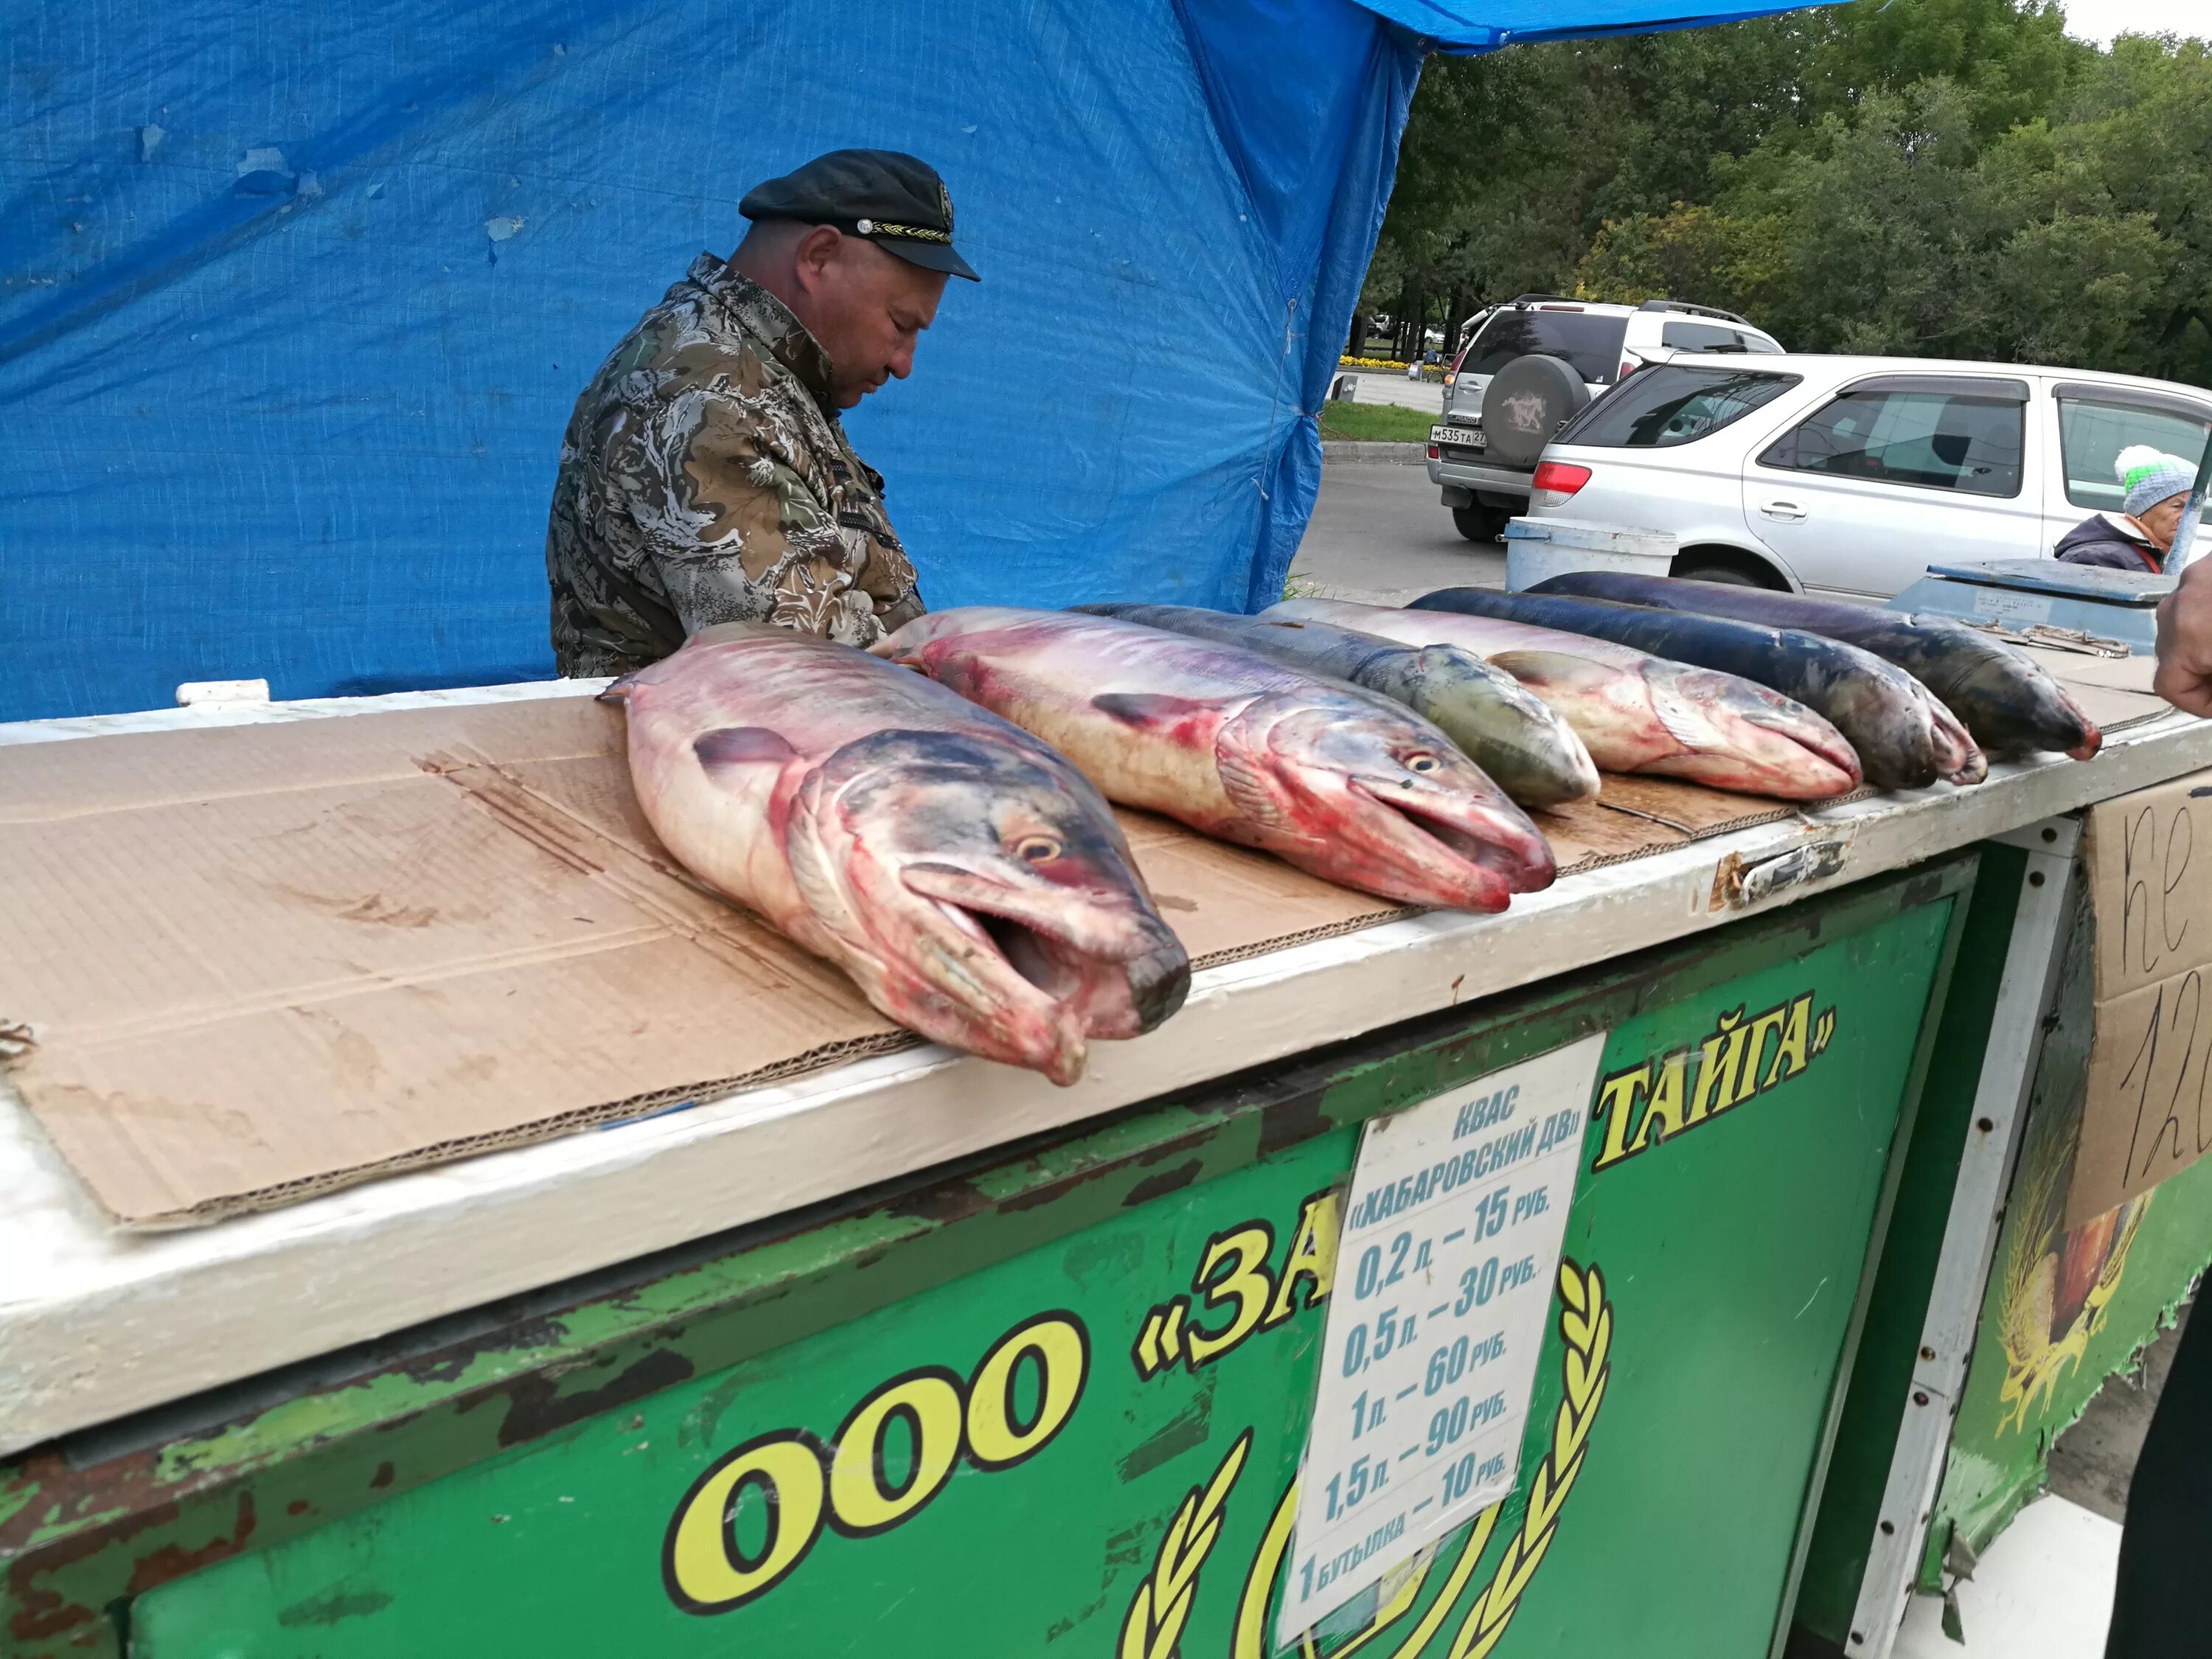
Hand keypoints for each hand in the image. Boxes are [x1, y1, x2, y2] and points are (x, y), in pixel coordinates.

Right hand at [2154, 557, 2211, 715]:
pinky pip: (2197, 601)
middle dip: (2200, 674)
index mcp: (2185, 635)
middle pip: (2173, 655)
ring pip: (2183, 626)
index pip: (2170, 687)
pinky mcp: (2205, 565)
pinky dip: (2208, 619)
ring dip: (2202, 646)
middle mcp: (2176, 607)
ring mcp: (2191, 580)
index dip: (2198, 705)